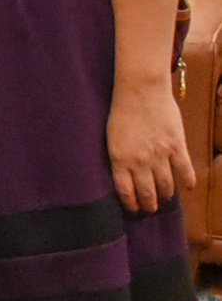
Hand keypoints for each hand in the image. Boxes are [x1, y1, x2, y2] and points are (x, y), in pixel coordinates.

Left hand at [110, 71, 194, 213]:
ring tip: (166, 198)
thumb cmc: (121, 112)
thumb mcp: (113, 138)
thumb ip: (121, 157)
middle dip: (149, 204)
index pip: (125, 191)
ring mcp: (160, 155)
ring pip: (166, 184)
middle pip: (147, 192)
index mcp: (119, 160)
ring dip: (166, 194)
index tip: (134, 210)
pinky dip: (188, 180)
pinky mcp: (176, 145)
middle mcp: (140, 162)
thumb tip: (125, 173)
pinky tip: (188, 188)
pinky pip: (184, 169)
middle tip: (151, 209)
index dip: (131, 203)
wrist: (140, 91)